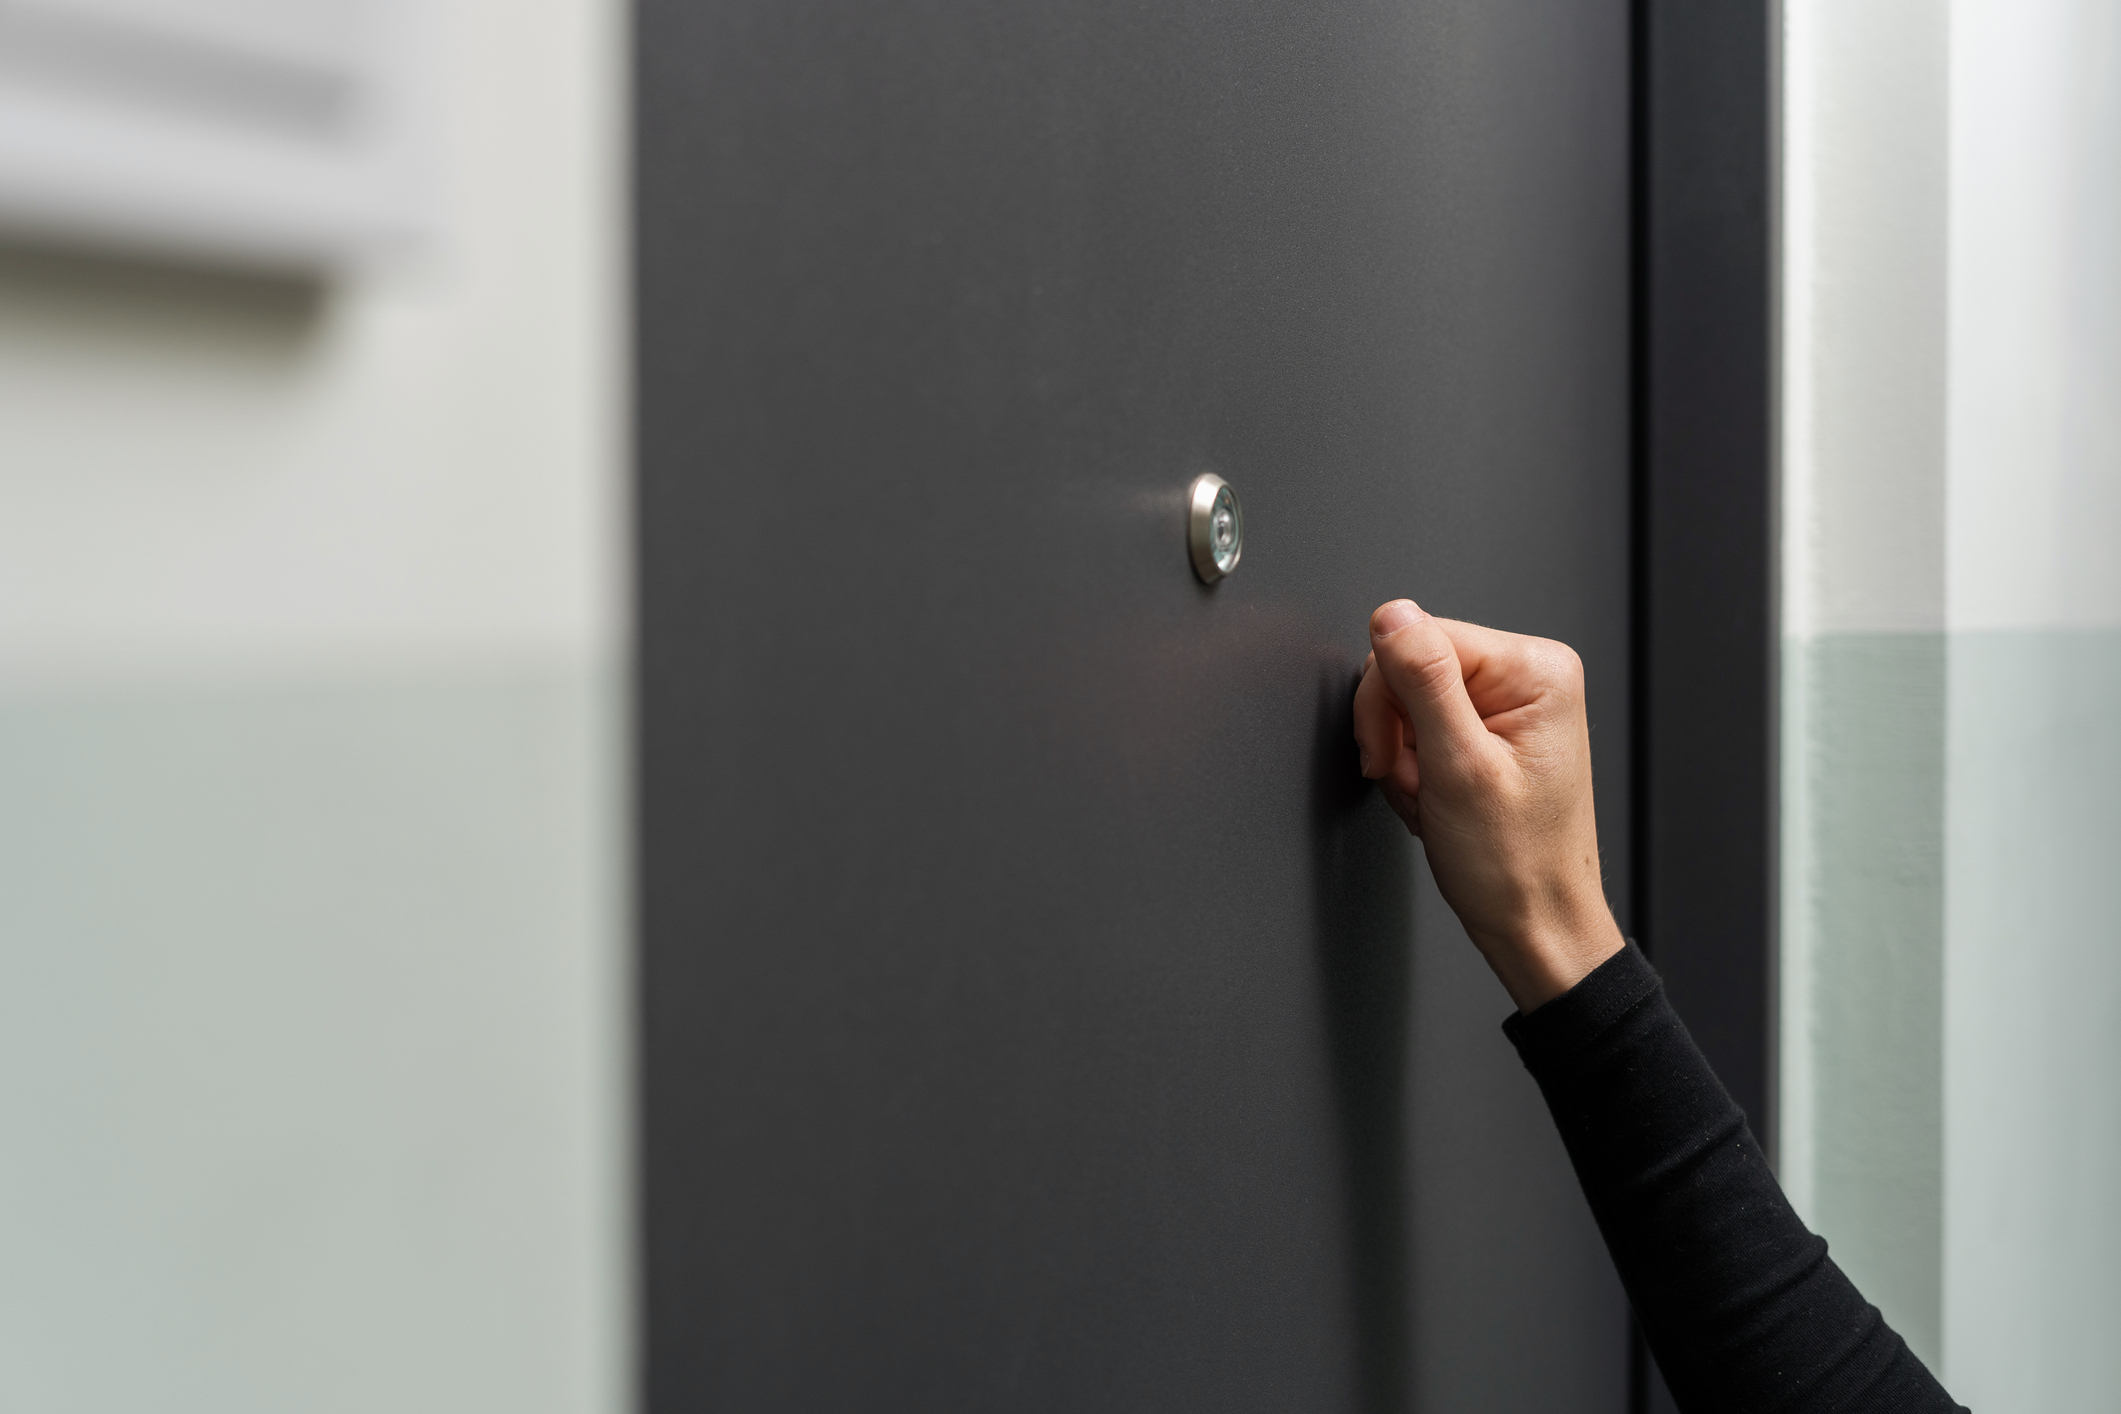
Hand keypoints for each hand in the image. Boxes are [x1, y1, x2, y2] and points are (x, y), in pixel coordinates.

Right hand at [1352, 599, 1623, 1011]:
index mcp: (1536, 670)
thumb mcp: (1458, 768)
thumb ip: (1423, 682)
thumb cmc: (1515, 865)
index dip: (1387, 699)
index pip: (1419, 637)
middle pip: (1411, 665)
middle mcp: (1531, 676)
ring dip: (1402, 756)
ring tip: (1431, 799)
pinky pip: (1423, 725)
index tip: (1395, 755)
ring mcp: (1512, 704)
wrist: (1535, 923)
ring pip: (1409, 699)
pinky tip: (1434, 798)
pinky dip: (1414, 767)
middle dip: (1395, 731)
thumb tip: (1392, 616)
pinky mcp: (1492, 730)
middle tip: (1417, 783)